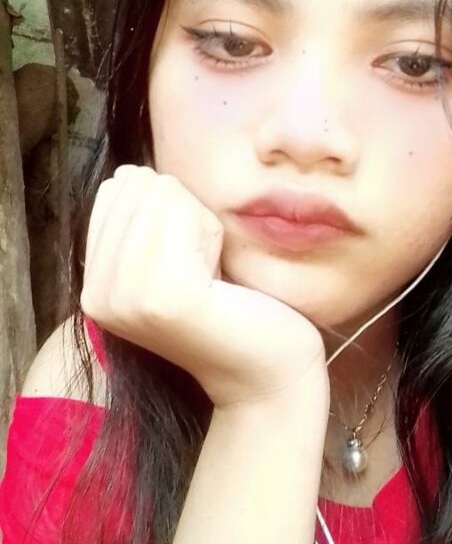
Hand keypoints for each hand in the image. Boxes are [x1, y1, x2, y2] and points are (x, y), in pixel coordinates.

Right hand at [81, 165, 327, 407]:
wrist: (265, 371)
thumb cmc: (229, 306)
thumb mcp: (172, 257)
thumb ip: (142, 220)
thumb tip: (127, 173)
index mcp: (94, 286)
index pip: (116, 191)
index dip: (165, 207)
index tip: (183, 257)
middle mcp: (98, 296)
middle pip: (140, 187)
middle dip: (184, 211)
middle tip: (201, 267)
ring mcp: (127, 299)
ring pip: (164, 196)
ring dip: (200, 223)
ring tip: (209, 274)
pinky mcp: (166, 297)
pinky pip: (188, 218)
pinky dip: (212, 234)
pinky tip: (217, 277)